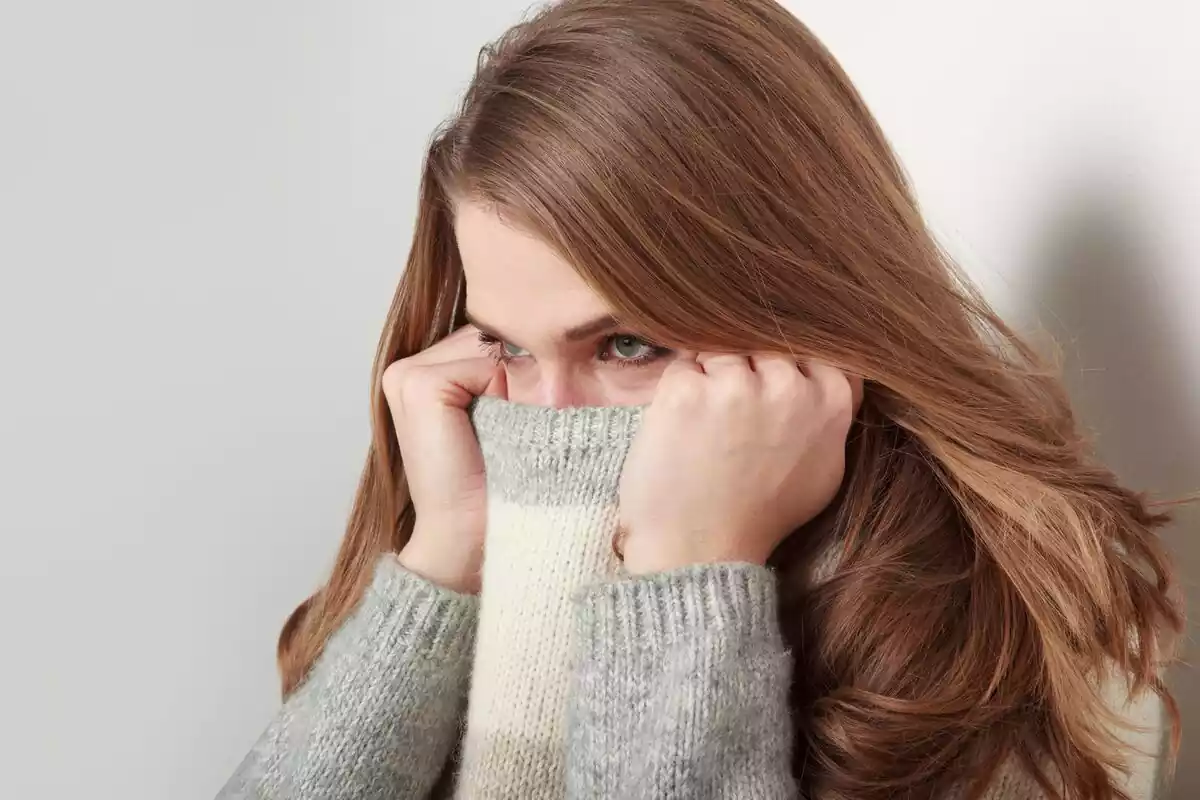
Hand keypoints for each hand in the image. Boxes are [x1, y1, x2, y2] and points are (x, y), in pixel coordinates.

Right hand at [382, 325, 506, 593]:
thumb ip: (502, 370)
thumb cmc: (494, 483)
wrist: (470, 534)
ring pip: (485, 346)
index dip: (513, 362)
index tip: (517, 407)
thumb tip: (547, 332)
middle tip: (512, 421)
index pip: (482, 336)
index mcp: (418, 374)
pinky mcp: (420, 385)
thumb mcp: (500, 416)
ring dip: (509, 379)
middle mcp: (404, 369)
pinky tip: (493, 428)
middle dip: (513, 365)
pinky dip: (502, 391)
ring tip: (504, 426)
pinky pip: (484, 363)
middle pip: (484, 335)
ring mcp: (405, 374)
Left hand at [618, 353, 859, 574]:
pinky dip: (678, 390)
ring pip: (721, 350)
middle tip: (731, 418)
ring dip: (710, 377)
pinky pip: (683, 366)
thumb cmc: (760, 514)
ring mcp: (735, 386)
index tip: (768, 390)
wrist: (701, 550)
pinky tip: (684, 427)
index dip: (783, 366)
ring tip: (707, 425)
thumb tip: (825, 374)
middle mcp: (787, 387)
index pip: (810, 348)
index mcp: (829, 401)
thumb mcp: (823, 469)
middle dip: (746, 369)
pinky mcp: (686, 391)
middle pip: (762, 344)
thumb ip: (829, 415)